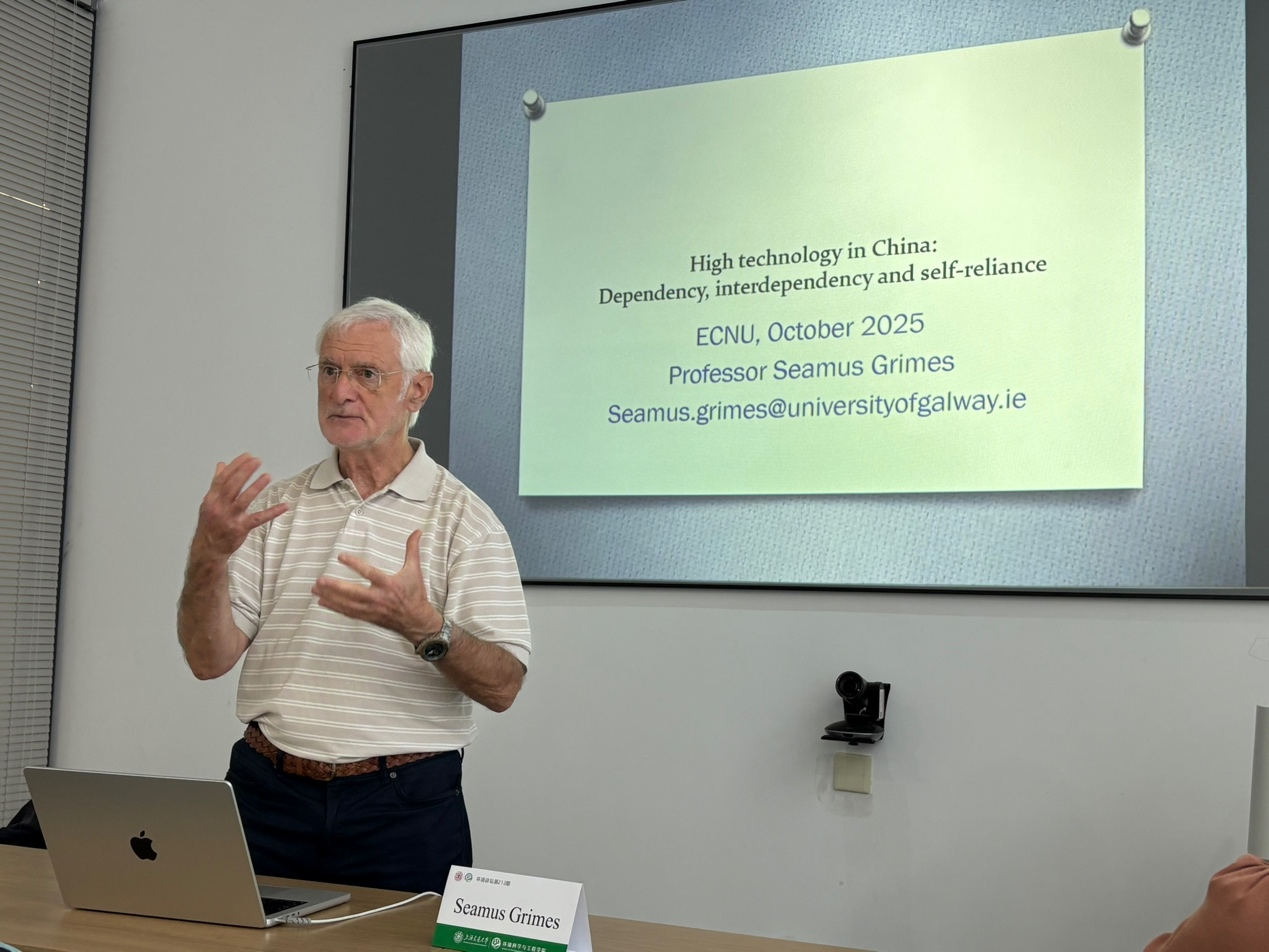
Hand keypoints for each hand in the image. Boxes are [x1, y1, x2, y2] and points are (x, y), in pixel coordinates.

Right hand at [193, 454, 287, 559]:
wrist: (208, 548)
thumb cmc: (210, 523)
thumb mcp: (209, 502)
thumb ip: (217, 483)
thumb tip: (222, 465)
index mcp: (211, 498)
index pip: (223, 478)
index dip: (236, 466)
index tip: (248, 456)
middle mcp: (219, 507)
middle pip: (232, 486)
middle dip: (245, 471)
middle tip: (257, 460)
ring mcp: (230, 518)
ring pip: (244, 500)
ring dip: (256, 487)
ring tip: (267, 476)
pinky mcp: (241, 528)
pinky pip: (258, 519)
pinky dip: (272, 512)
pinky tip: (283, 506)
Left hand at [311, 530, 441, 644]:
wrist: (417, 620)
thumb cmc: (415, 593)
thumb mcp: (415, 570)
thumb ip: (412, 550)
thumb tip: (417, 531)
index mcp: (388, 584)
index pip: (369, 573)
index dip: (355, 564)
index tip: (340, 557)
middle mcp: (378, 598)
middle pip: (353, 592)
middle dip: (335, 587)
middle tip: (319, 581)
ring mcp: (372, 609)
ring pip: (347, 604)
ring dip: (330, 597)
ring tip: (315, 590)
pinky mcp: (368, 617)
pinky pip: (349, 612)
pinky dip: (335, 607)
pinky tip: (323, 601)